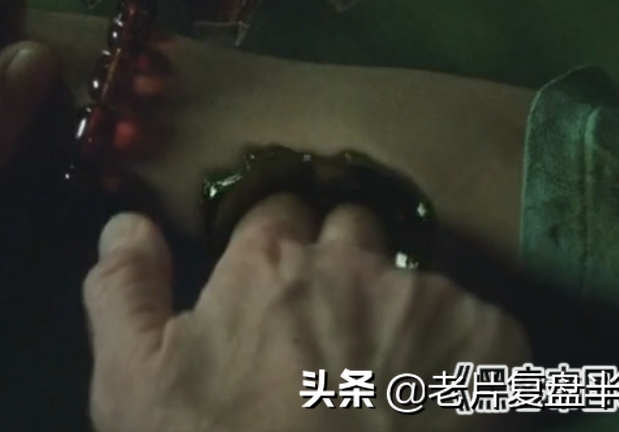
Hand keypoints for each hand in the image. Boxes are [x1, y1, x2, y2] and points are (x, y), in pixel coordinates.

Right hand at [83, 196, 529, 431]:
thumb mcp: (131, 383)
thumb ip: (123, 290)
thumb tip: (127, 221)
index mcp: (264, 261)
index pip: (276, 211)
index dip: (272, 249)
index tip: (269, 289)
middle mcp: (352, 261)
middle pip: (354, 228)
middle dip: (343, 262)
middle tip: (330, 333)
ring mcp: (429, 301)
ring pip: (418, 281)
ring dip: (402, 314)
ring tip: (388, 383)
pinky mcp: (495, 348)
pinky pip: (485, 328)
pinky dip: (466, 358)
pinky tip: (439, 406)